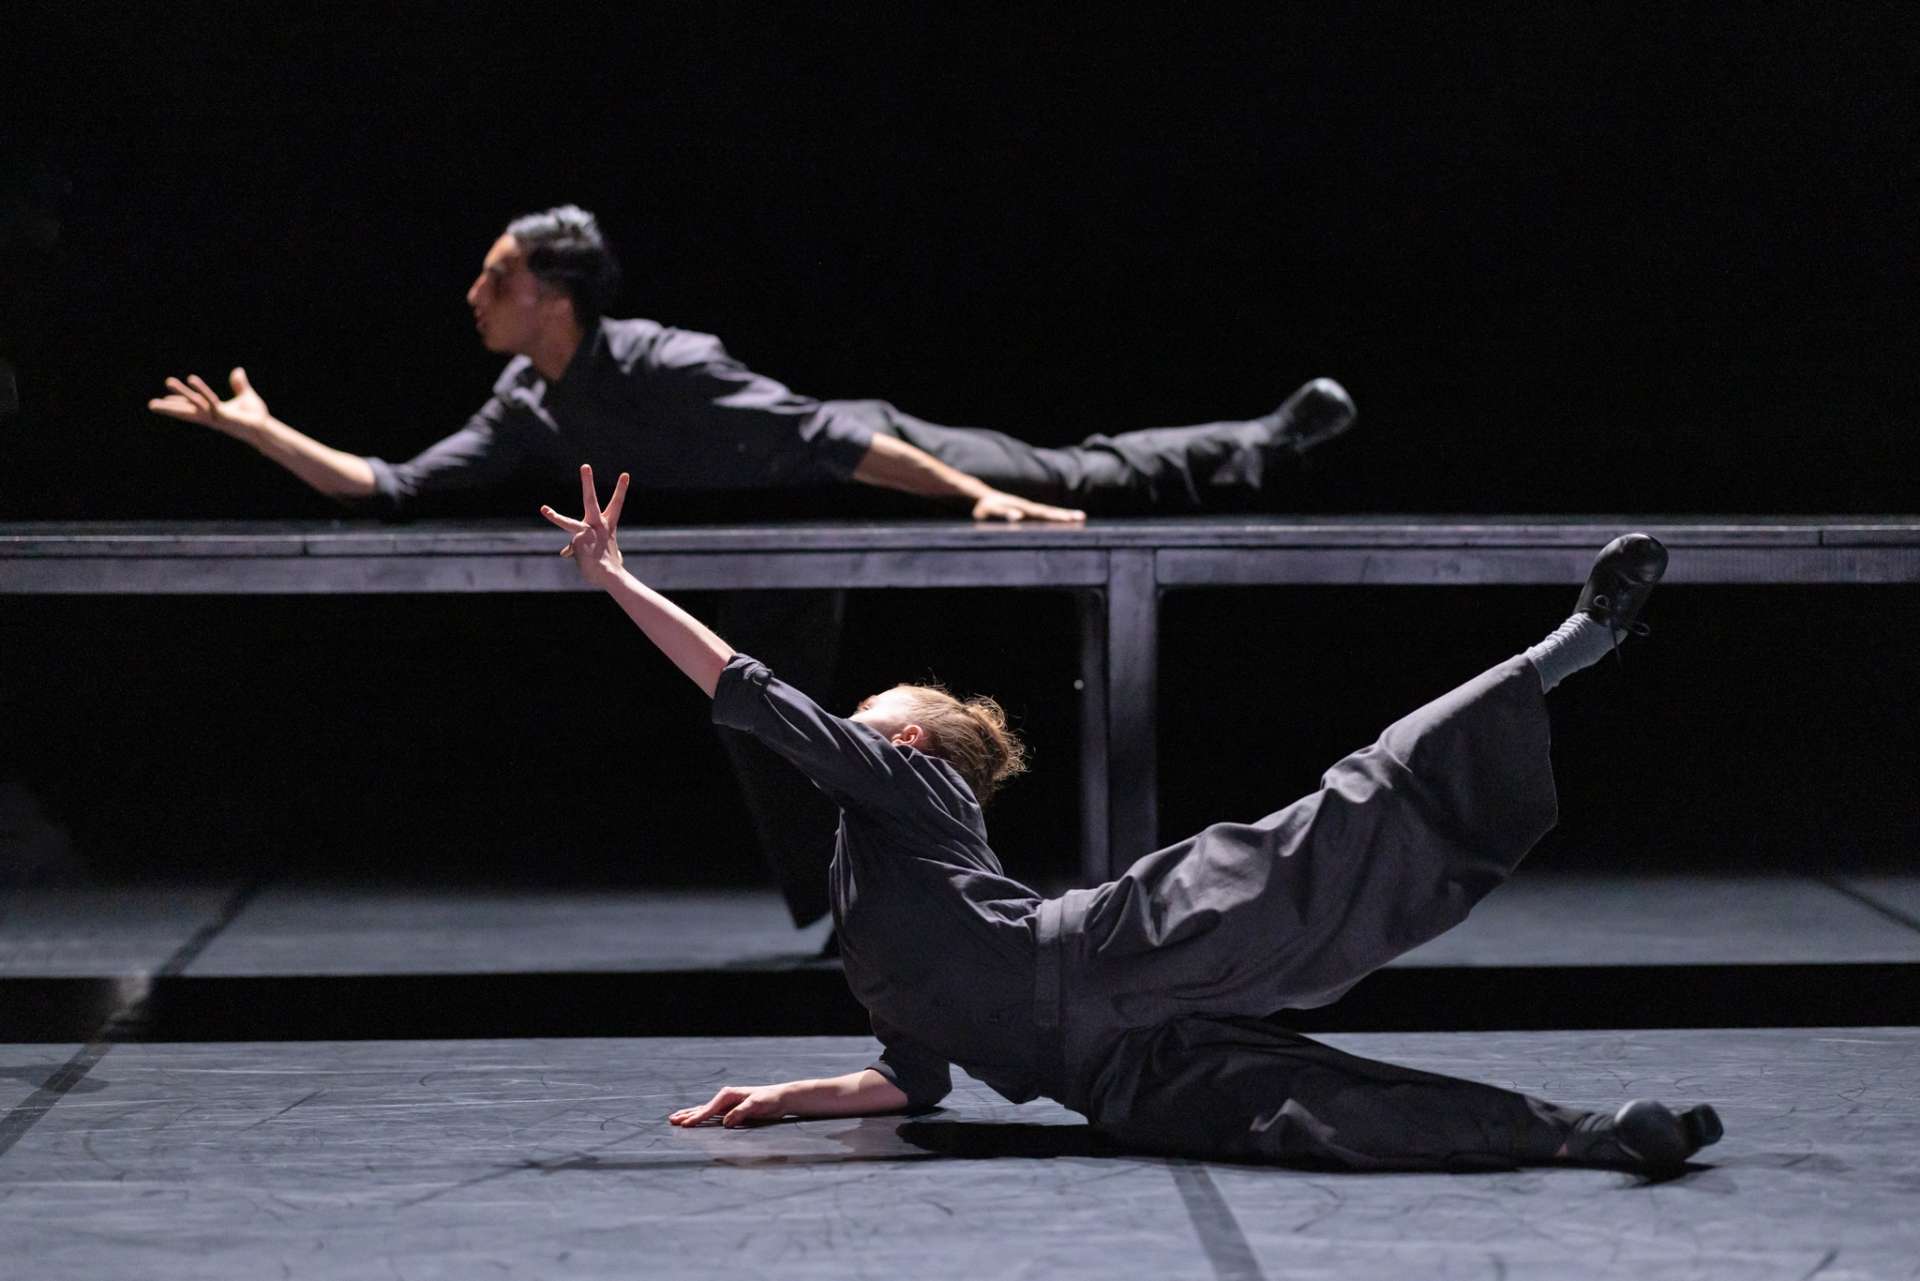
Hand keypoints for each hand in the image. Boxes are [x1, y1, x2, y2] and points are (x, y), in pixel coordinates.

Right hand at [147, 367, 271, 441]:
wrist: (265, 427)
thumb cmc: (256, 416)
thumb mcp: (246, 396)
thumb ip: (239, 384)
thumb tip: (238, 371)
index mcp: (213, 411)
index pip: (192, 406)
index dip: (178, 402)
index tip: (163, 399)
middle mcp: (210, 415)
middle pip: (186, 410)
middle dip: (169, 407)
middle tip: (150, 404)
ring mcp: (215, 415)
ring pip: (194, 402)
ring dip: (181, 391)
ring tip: (168, 381)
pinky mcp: (222, 414)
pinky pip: (209, 399)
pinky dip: (201, 389)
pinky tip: (191, 379)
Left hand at [540, 464, 628, 588]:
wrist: (609, 575)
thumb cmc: (608, 566)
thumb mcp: (599, 551)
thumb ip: (580, 546)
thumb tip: (563, 553)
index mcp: (608, 525)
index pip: (617, 504)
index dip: (621, 489)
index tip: (625, 474)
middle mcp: (597, 524)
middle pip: (590, 499)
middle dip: (587, 482)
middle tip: (585, 466)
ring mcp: (585, 532)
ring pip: (566, 523)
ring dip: (553, 516)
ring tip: (543, 509)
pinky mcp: (576, 542)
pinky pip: (571, 550)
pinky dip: (574, 555)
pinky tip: (583, 560)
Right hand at [669, 1083, 788, 1127]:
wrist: (780, 1098)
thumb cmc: (770, 1099)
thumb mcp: (757, 1105)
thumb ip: (741, 1112)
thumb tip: (725, 1123)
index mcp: (728, 1095)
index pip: (709, 1109)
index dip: (697, 1118)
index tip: (685, 1125)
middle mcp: (725, 1098)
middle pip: (702, 1108)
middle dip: (687, 1115)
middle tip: (671, 1121)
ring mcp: (727, 1104)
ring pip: (704, 1111)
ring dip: (690, 1115)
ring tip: (676, 1119)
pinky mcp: (730, 1110)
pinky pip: (711, 1115)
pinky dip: (700, 1117)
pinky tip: (694, 1120)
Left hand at [970, 489, 1085, 523]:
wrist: (983, 497)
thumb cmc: (985, 507)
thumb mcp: (991, 511)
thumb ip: (1004, 513)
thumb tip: (1019, 517)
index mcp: (1023, 508)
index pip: (1044, 514)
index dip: (1057, 517)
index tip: (1070, 519)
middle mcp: (1028, 507)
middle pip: (1051, 512)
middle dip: (1067, 515)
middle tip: (1082, 517)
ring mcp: (1028, 509)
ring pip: (1049, 513)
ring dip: (1064, 515)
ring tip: (1080, 517)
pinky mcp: (1027, 512)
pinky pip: (1043, 516)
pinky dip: (1054, 517)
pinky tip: (1062, 520)